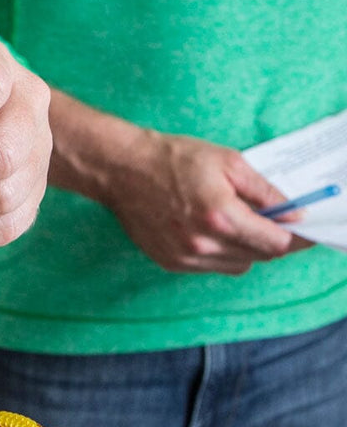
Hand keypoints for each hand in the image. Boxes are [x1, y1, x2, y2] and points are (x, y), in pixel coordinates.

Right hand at [97, 128, 311, 274]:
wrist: (122, 169)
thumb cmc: (172, 159)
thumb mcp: (227, 161)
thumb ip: (265, 190)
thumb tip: (294, 212)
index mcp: (221, 216)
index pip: (276, 243)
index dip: (296, 238)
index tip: (305, 231)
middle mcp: (204, 244)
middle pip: (260, 256)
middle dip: (270, 239)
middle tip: (269, 219)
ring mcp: (186, 257)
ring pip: (238, 265)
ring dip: (246, 247)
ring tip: (232, 221)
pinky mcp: (171, 263)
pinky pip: (212, 267)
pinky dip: (220, 252)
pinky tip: (208, 229)